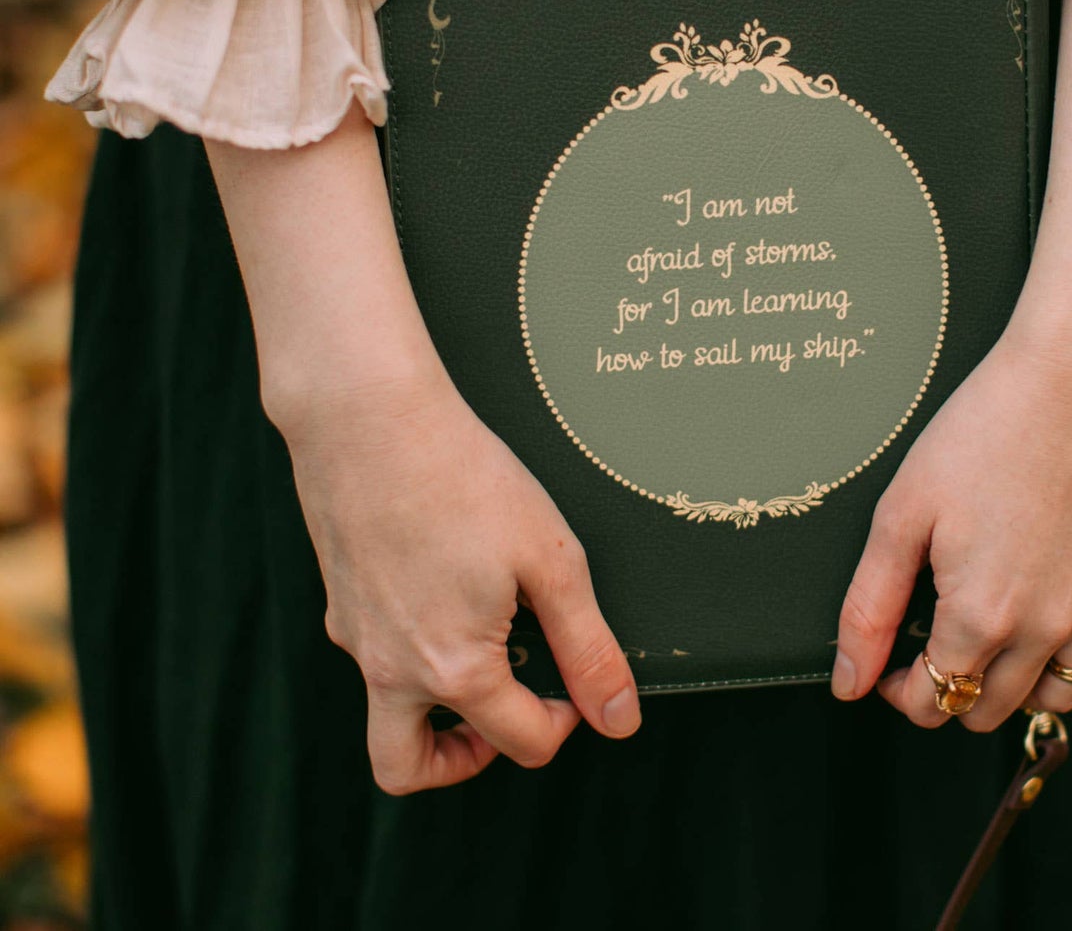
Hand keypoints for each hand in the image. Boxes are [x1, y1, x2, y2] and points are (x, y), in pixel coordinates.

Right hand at [275, 362, 640, 792]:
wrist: (369, 416)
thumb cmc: (465, 477)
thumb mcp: (551, 561)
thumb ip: (587, 647)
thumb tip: (618, 718)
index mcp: (454, 669)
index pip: (519, 743)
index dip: (565, 723)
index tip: (576, 681)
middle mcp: (390, 669)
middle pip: (408, 769)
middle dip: (465, 758)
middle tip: (508, 708)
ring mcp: (354, 636)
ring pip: (383, 713)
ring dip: (432, 709)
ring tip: (479, 651)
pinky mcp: (338, 598)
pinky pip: (373, 652)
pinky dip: (410, 647)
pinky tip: (446, 583)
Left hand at [831, 320, 1071, 730]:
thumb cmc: (983, 430)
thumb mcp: (903, 512)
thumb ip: (871, 605)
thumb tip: (849, 680)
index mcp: (982, 615)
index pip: (936, 701)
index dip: (899, 692)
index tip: (885, 661)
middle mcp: (1044, 627)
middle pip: (988, 710)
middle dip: (947, 692)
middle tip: (922, 644)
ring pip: (1051, 697)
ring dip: (1008, 687)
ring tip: (977, 640)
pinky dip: (1056, 655)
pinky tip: (1028, 607)